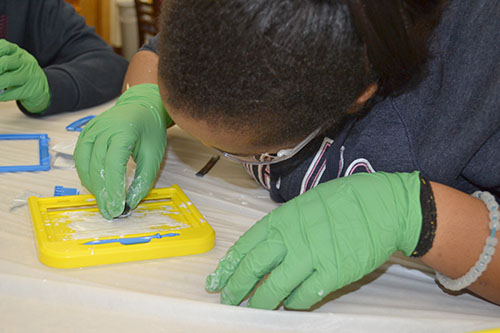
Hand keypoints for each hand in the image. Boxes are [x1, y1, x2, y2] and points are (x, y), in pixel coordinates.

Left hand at [0, 39, 49, 112]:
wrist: (40, 84)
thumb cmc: (19, 70)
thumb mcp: (12, 59)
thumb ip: (1, 58)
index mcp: (18, 52)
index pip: (4, 47)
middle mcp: (25, 62)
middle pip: (4, 63)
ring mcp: (29, 77)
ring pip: (8, 80)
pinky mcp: (30, 90)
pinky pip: (12, 93)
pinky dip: (2, 95)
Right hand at [74, 84, 170, 218]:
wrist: (141, 107)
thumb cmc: (150, 131)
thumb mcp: (154, 156)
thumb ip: (143, 180)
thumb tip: (130, 204)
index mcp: (123, 131)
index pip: (113, 164)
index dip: (113, 189)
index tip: (117, 208)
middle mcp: (103, 128)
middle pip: (96, 165)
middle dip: (102, 193)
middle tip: (109, 212)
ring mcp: (91, 129)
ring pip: (84, 163)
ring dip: (92, 185)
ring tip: (103, 202)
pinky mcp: (85, 133)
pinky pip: (80, 157)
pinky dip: (86, 174)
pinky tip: (96, 187)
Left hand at [206, 172, 422, 309]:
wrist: (382, 205)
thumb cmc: (343, 201)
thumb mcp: (304, 204)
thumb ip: (283, 226)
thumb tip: (264, 248)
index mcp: (282, 219)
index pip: (245, 246)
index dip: (228, 266)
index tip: (217, 279)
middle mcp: (291, 238)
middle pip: (253, 268)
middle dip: (236, 286)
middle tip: (228, 299)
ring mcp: (311, 257)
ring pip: (275, 286)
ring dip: (260, 300)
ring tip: (252, 307)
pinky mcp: (332, 274)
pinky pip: (304, 296)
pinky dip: (293, 302)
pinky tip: (289, 303)